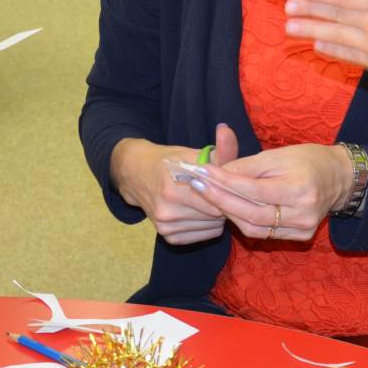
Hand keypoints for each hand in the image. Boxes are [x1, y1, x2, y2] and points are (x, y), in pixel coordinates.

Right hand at [110, 124, 238, 245]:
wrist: (135, 174)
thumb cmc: (168, 161)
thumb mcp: (193, 153)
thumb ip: (217, 148)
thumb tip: (228, 130)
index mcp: (174, 187)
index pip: (218, 200)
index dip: (229, 192)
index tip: (232, 184)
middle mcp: (168, 210)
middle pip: (216, 215)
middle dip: (224, 203)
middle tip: (223, 191)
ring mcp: (166, 226)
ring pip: (211, 227)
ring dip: (217, 215)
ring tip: (210, 200)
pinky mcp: (167, 237)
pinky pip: (202, 235)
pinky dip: (207, 225)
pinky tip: (201, 211)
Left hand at [194, 143, 351, 241]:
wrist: (337, 177)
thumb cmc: (305, 160)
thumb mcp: (276, 155)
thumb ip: (246, 166)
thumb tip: (215, 173)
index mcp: (300, 188)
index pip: (253, 190)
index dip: (225, 182)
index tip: (203, 172)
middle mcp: (303, 213)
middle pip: (251, 213)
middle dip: (220, 199)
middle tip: (198, 185)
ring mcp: (303, 229)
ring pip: (254, 228)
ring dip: (229, 212)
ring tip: (210, 195)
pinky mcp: (300, 237)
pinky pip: (264, 233)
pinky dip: (244, 221)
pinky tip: (231, 208)